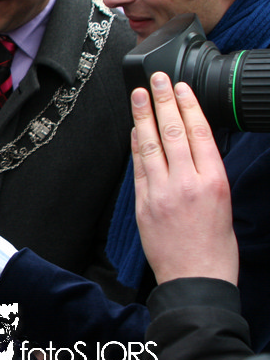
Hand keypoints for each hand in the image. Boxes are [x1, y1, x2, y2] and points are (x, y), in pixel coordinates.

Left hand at [132, 72, 237, 284]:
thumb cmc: (215, 247)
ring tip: (137, 96)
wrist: (195, 279)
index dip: (186, 106)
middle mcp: (186, 183)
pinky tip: (134, 131)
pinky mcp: (143, 204)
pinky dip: (135, 146)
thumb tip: (194, 149)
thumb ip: (208, 174)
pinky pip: (138, 168)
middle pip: (172, 132)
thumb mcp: (225, 203)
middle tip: (154, 80)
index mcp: (214, 181)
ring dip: (141, 117)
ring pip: (149, 146)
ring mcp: (161, 193)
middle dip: (162, 102)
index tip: (179, 87)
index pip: (199, 133)